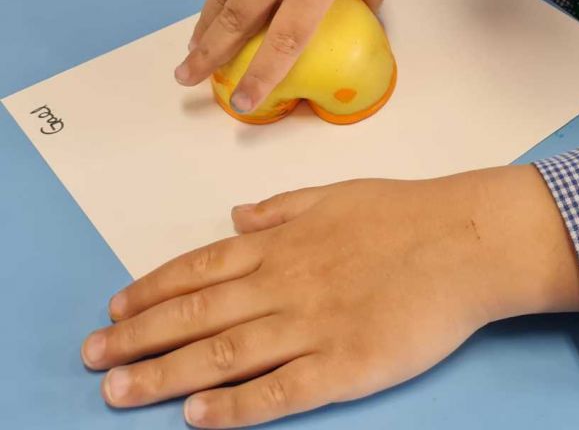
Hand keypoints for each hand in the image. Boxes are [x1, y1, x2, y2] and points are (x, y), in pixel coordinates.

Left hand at [82, 168, 578, 427]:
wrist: (463, 240)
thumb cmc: (402, 213)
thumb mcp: (334, 193)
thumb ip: (280, 207)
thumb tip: (235, 216)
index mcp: (282, 242)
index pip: (200, 267)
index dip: (153, 290)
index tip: (117, 309)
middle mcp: (284, 283)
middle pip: (198, 313)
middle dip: (140, 336)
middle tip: (93, 358)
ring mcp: (311, 326)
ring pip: (224, 355)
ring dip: (166, 375)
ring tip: (119, 392)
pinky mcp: (344, 367)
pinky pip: (278, 392)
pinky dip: (233, 408)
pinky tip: (196, 419)